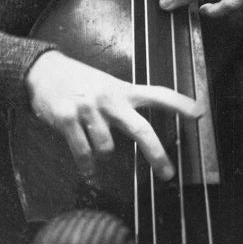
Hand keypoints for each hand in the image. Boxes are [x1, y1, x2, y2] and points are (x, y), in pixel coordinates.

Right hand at [25, 50, 203, 179]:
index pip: (157, 93)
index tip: (199, 112)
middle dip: (156, 154)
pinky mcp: (68, 118)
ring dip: (101, 154)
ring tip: (92, 143)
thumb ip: (124, 104)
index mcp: (122, 90)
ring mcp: (89, 108)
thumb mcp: (106, 85)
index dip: (179, 103)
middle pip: (140, 129)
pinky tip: (86, 166)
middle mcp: (109, 99)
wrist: (43, 70)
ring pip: (107, 148)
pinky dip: (86, 165)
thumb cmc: (78, 81)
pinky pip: (83, 153)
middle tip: (168, 173)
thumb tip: (142, 134)